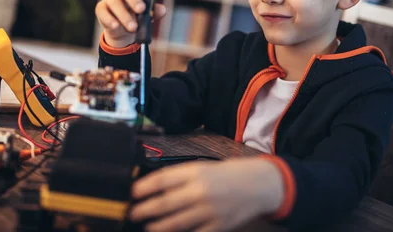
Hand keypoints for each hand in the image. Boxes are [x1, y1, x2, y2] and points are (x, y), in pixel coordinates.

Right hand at [95, 0, 166, 47]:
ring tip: (133, 28)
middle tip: (142, 10)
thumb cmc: (138, 18)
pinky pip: (102, 11)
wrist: (124, 33)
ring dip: (124, 15)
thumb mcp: (148, 16)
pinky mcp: (101, 8)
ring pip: (114, 1)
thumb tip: (162, 10)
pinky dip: (109, 19)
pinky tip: (116, 26)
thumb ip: (155, 12)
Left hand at [129, 158, 284, 231]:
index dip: (144, 187)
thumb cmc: (229, 174)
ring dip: (157, 226)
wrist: (260, 185)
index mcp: (197, 172)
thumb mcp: (205, 167)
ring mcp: (210, 211)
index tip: (132, 193)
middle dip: (144, 209)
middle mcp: (201, 191)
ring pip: (176, 223)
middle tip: (132, 213)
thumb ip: (182, 177)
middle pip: (165, 203)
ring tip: (147, 226)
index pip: (163, 179)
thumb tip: (155, 186)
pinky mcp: (218, 227)